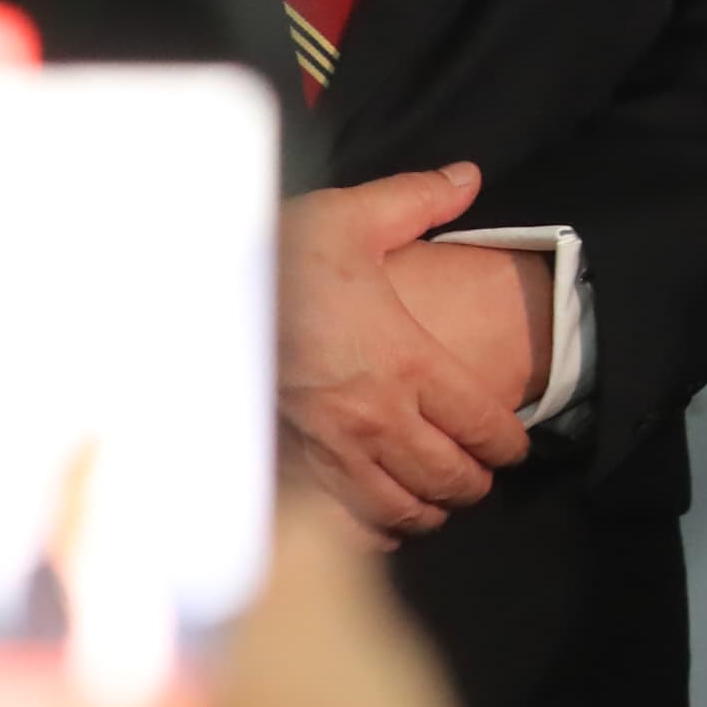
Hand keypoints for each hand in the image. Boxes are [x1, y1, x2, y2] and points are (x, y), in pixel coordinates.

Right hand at [278, 167, 530, 544]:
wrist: (191, 304)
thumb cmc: (277, 260)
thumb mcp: (352, 216)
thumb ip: (419, 199)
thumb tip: (469, 176)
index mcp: (408, 362)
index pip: (481, 424)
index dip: (508, 444)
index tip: (515, 448)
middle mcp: (376, 418)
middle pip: (447, 477)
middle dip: (473, 483)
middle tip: (481, 477)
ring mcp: (329, 451)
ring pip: (398, 509)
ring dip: (427, 510)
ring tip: (437, 502)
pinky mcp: (288, 468)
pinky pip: (340, 523)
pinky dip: (369, 530)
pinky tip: (375, 522)